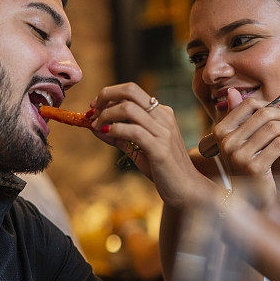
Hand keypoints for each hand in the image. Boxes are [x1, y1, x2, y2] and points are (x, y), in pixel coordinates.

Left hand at [89, 83, 214, 207]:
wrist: (187, 189)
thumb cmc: (163, 169)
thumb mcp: (138, 149)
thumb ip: (119, 137)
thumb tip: (94, 126)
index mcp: (161, 113)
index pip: (131, 91)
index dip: (109, 94)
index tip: (95, 107)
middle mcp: (164, 117)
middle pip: (130, 90)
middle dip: (105, 95)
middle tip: (93, 111)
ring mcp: (163, 131)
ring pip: (128, 108)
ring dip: (106, 115)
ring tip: (97, 127)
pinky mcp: (160, 148)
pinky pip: (133, 131)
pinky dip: (114, 130)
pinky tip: (107, 135)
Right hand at [214, 88, 279, 203]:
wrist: (248, 198)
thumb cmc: (245, 165)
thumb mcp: (238, 140)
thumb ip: (237, 116)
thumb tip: (233, 91)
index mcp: (219, 131)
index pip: (248, 105)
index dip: (269, 103)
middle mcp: (226, 143)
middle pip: (263, 114)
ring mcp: (239, 156)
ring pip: (273, 128)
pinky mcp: (255, 168)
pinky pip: (279, 144)